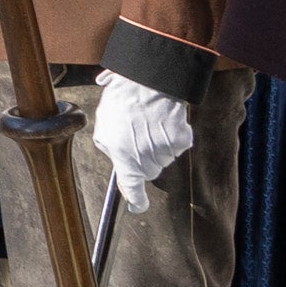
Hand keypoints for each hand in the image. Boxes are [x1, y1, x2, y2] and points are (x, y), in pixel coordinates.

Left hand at [91, 71, 199, 213]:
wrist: (148, 80)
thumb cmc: (122, 101)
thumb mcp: (103, 126)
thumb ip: (110, 148)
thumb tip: (119, 161)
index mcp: (124, 156)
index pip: (131, 189)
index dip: (135, 200)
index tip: (137, 206)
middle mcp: (146, 158)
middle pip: (149, 172)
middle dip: (142, 161)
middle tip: (136, 137)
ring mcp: (166, 150)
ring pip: (163, 159)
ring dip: (155, 147)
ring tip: (147, 123)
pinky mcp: (181, 139)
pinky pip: (176, 146)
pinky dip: (170, 137)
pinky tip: (161, 121)